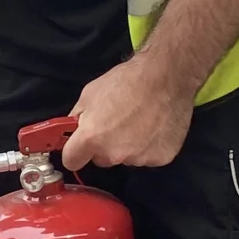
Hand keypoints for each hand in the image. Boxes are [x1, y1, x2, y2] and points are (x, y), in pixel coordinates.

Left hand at [63, 58, 193, 171]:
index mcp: (92, 138)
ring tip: (140, 121)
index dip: (75, 152)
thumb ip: (78, 117)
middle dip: (104, 146)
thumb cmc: (126, 81)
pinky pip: (148, 157)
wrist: (166, 76)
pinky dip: (150, 146)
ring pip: (126, 158)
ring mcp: (139, 159)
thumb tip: (72, 131)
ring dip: (129, 146)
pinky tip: (155, 127)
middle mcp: (113, 154)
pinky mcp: (160, 159)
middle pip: (101, 160)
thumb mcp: (90, 93)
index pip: (72, 161)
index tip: (81, 145)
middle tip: (117, 123)